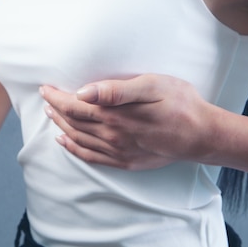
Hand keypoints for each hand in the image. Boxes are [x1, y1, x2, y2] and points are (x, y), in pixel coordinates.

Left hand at [40, 74, 220, 170]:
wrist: (202, 134)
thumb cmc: (180, 103)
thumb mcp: (152, 86)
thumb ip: (116, 90)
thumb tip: (84, 92)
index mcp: (115, 116)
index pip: (74, 106)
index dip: (57, 97)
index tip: (45, 87)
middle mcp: (112, 136)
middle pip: (73, 123)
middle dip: (55, 109)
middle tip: (45, 97)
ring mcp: (118, 151)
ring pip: (78, 140)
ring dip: (61, 127)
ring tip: (51, 115)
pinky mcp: (126, 161)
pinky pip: (91, 157)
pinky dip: (74, 150)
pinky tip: (66, 142)